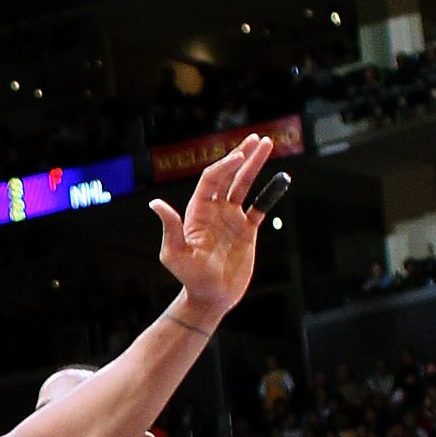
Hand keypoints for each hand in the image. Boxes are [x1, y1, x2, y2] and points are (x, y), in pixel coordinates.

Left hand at [150, 133, 273, 330]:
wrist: (211, 298)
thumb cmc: (190, 278)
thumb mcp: (175, 254)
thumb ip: (171, 228)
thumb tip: (156, 203)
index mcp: (197, 211)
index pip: (212, 180)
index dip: (225, 165)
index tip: (240, 155)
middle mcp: (214, 210)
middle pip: (229, 175)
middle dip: (243, 155)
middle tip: (259, 138)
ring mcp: (231, 218)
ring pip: (244, 185)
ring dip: (255, 165)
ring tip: (268, 145)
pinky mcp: (247, 230)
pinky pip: (260, 206)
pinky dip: (269, 193)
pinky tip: (280, 179)